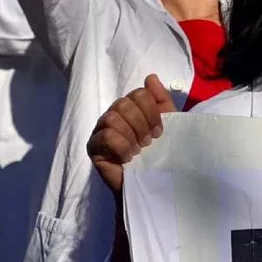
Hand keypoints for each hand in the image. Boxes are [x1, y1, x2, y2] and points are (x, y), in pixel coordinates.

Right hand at [87, 74, 175, 192]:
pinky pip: (105, 136)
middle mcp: (114, 115)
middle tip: (149, 142)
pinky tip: (127, 158)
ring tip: (139, 151)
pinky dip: (121, 146)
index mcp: (131, 108)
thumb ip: (161, 100)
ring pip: (112, 117)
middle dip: (142, 124)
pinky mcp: (93, 148)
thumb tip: (151, 77)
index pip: (139, 94)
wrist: (152, 184)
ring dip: (131, 136)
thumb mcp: (169, 124)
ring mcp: (100, 130)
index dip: (152, 112)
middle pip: (125, 104)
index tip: (160, 132)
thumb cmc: (161, 154)